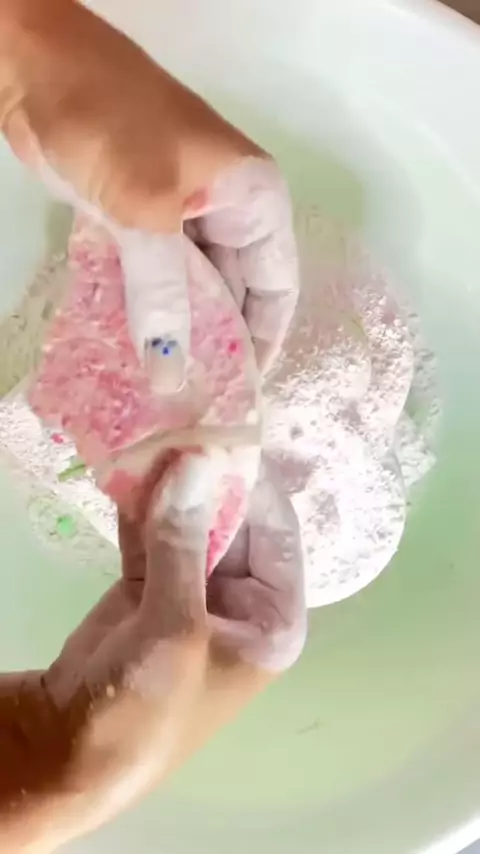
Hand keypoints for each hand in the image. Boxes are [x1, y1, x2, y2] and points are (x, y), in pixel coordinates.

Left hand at [0, 0, 298, 386]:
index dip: (264, 341)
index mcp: (255, 198)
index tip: (241, 391)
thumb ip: (163, 295)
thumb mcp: (146, 211)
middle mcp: (228, 212)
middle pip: (236, 294)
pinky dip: (148, 311)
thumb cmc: (112, 122)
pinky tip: (138, 351)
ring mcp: (182, 217)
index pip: (277, 286)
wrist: (39, 69)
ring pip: (194, 290)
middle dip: (217, 345)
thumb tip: (172, 374)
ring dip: (179, 333)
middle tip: (198, 402)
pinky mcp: (142, 222)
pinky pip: (157, 279)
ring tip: (168, 388)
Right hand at [15, 453, 304, 850]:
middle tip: (186, 424)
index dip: (256, 485)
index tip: (229, 436)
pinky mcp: (148, 588)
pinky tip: (131, 468)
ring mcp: (192, 592)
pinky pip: (152, 535)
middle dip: (207, 480)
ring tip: (156, 433)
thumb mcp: (176, 627)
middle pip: (233, 523)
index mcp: (272, 621)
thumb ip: (185, 541)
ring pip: (188, 524)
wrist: (68, 749)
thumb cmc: (147, 704)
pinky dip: (141, 506)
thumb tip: (197, 463)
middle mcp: (240, 602)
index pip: (279, 535)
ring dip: (171, 487)